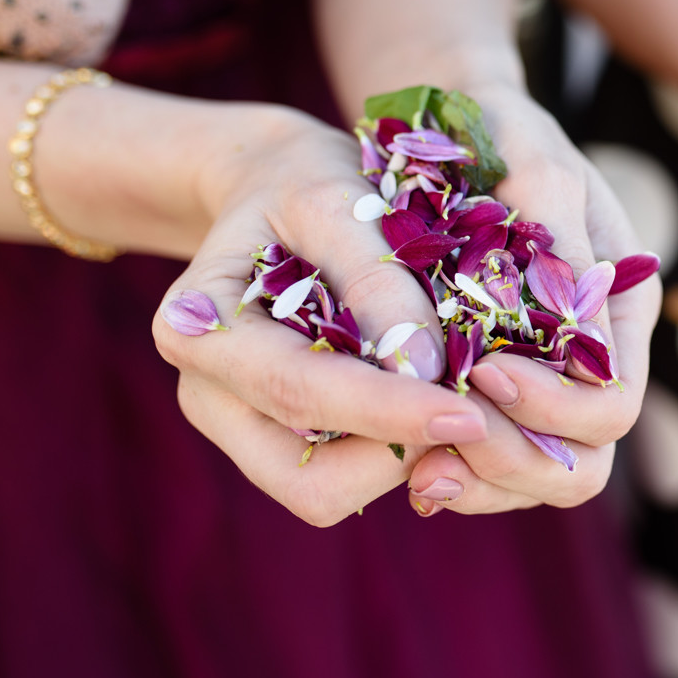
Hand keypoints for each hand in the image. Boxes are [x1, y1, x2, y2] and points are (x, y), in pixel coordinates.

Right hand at [154, 105, 488, 526]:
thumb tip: (422, 368)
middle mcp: (210, 395)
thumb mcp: (338, 202)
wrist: (278, 187)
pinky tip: (442, 402)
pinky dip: (402, 455)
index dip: (386, 413)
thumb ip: (374, 280)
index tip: (470, 413)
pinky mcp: (286, 442)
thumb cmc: (307, 184)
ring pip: (332, 493)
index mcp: (198, 329)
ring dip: (406, 462)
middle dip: (400, 454)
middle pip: (310, 480)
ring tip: (466, 400)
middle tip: (479, 411)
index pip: (298, 393)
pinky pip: (349, 478)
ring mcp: (244, 427)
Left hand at [404, 89, 660, 514]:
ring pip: (531, 475)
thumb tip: (574, 336)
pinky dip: (448, 466)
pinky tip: (402, 454)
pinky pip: (482, 459)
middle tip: (439, 438)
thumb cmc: (500, 130)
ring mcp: (541, 379)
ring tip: (414, 467)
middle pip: (580, 462)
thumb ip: (559, 244)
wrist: (453, 116)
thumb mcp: (536, 167)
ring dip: (476, 479)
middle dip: (513, 461)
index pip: (613, 406)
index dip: (553, 410)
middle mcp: (589, 357)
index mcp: (619, 310)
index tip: (483, 370)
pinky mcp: (489, 388)